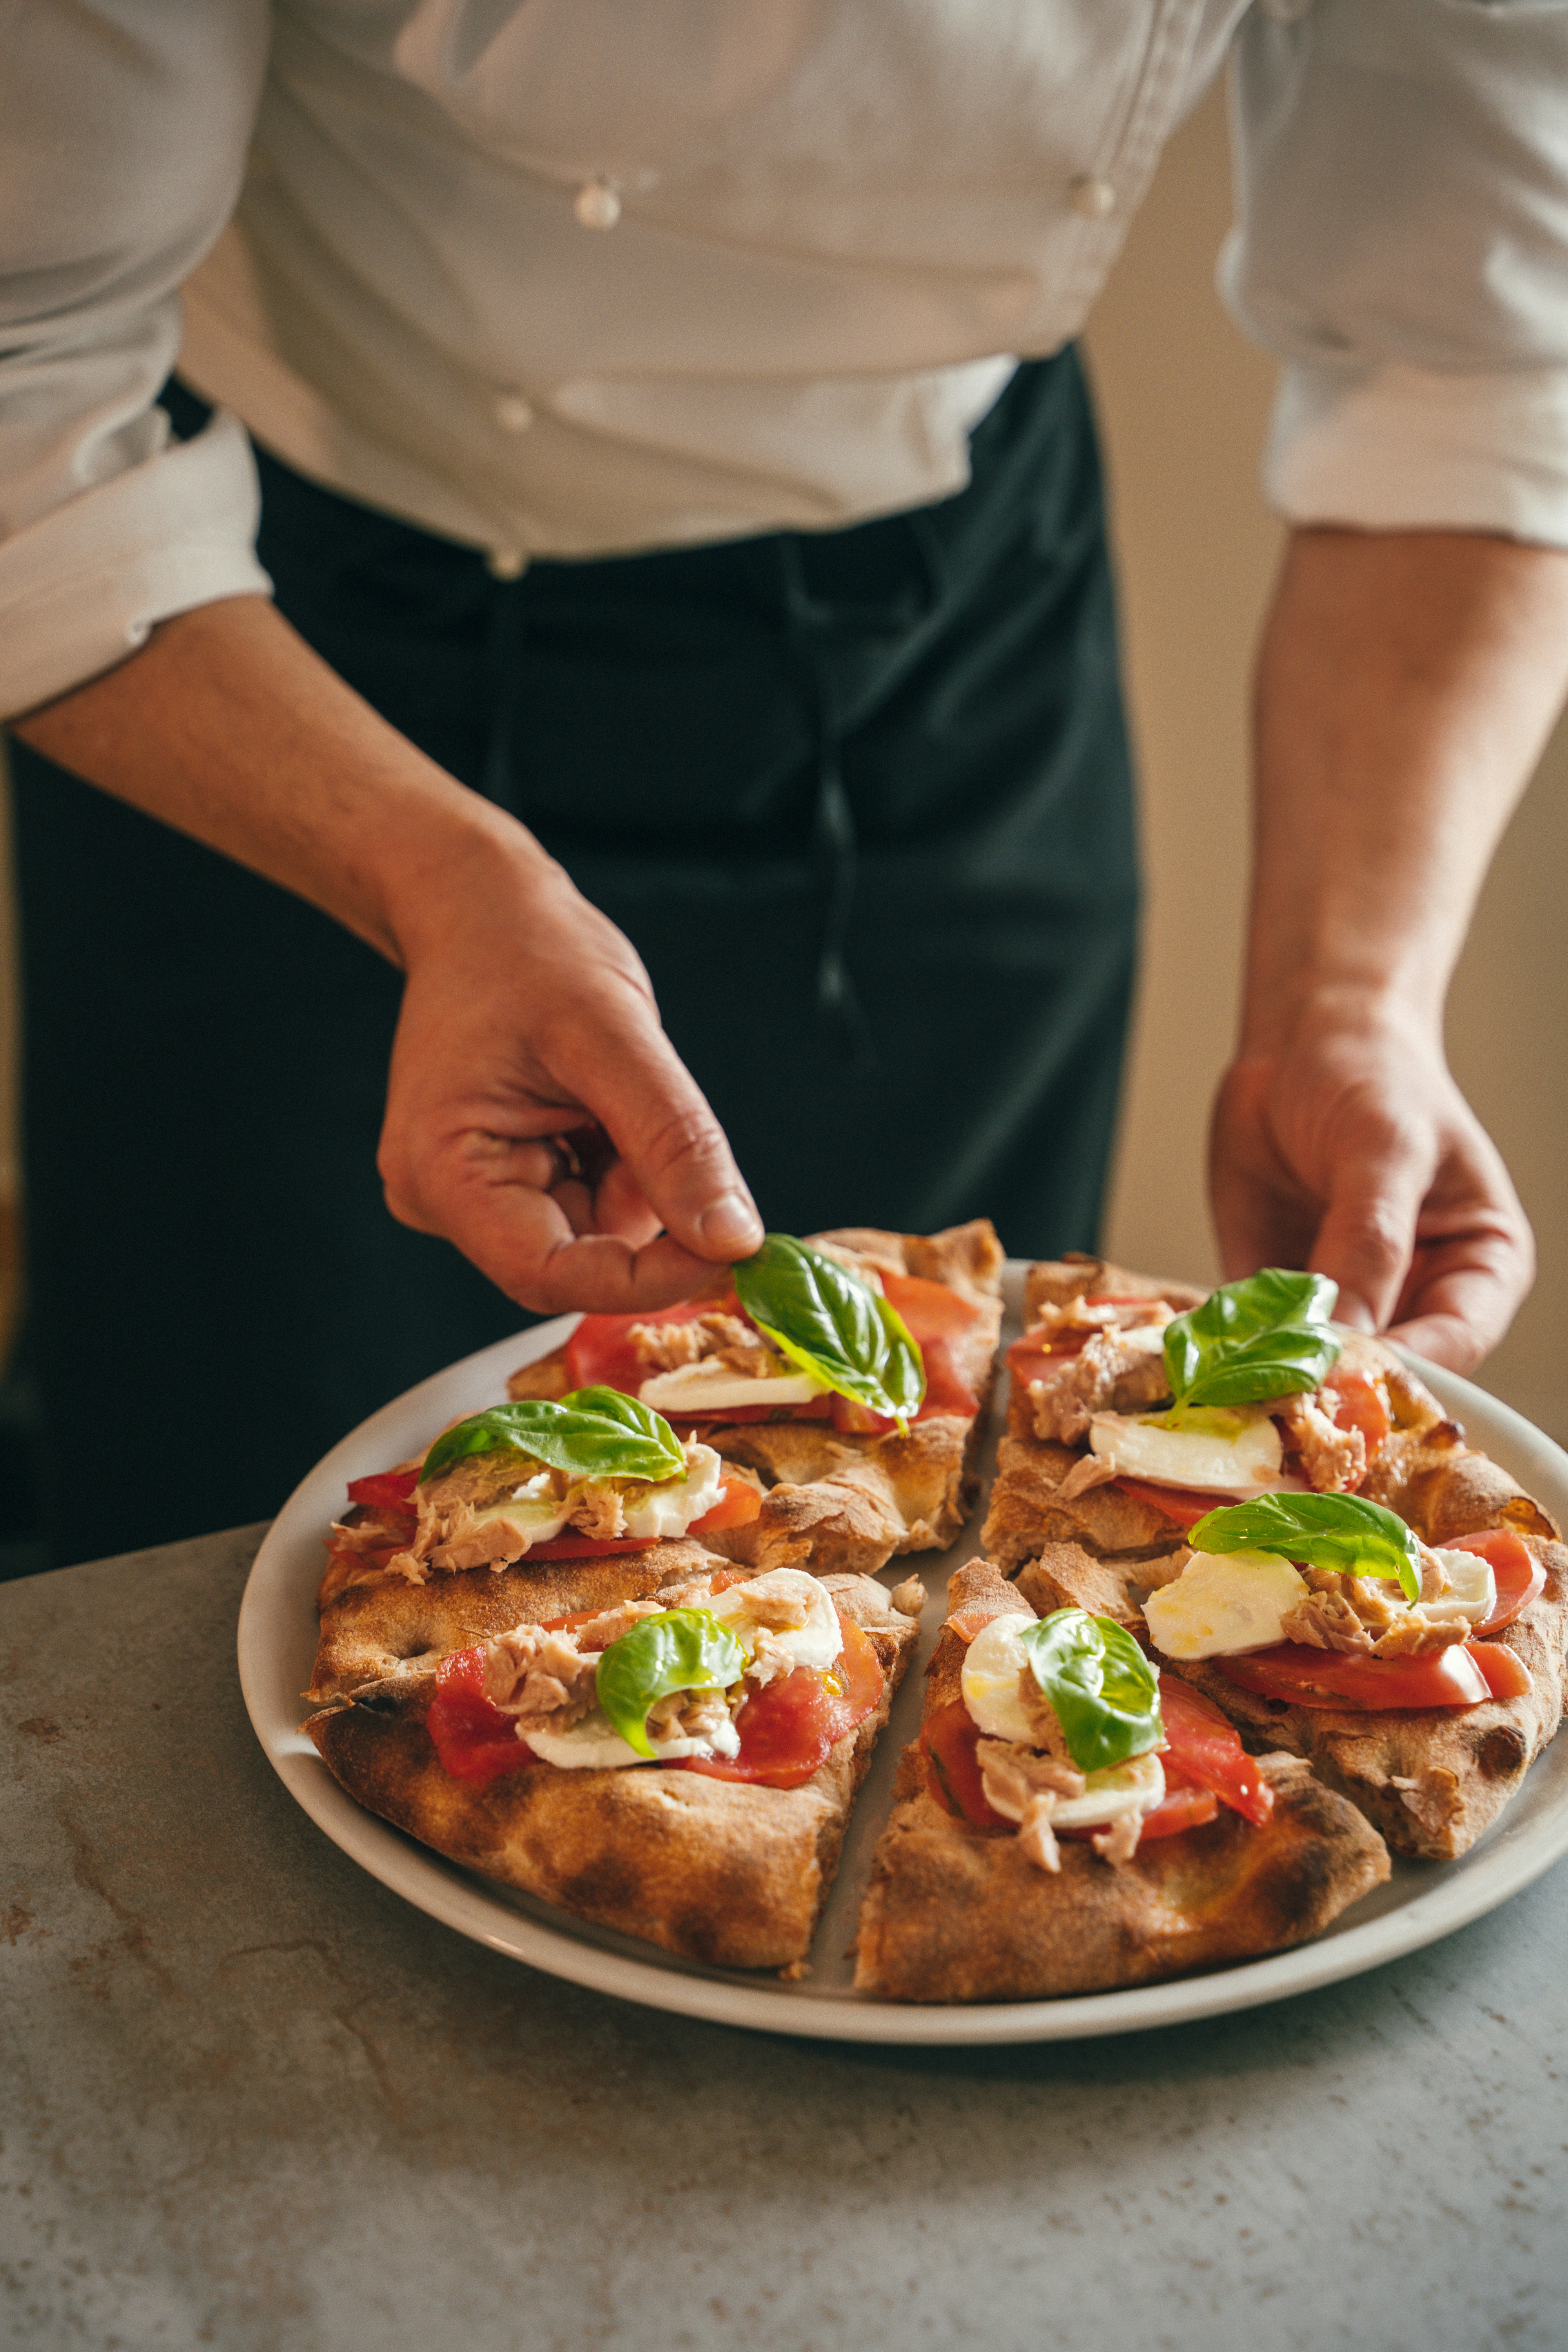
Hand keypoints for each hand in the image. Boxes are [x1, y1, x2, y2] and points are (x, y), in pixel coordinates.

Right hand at [377, 843, 762, 1314]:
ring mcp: (472, 1190)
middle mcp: (443, 1198)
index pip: (551, 1277)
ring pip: (596, 1230)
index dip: (648, 1279)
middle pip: (577, 1259)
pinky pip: (591, 1201)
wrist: (481, 908)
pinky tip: (599, 1100)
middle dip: (643, 1203)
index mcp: (441, 1172)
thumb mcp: (614, 1037)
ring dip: (635, 1175)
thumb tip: (732, 1239)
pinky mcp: (507, 1175)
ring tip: (612, 1086)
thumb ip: (674, 1142)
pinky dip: (621, 1161)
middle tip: (650, 1110)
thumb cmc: (527, 951)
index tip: (730, 1250)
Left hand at [1209, 1009, 1533, 1372]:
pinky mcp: (1278, 1295)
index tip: (1341, 1381)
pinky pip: (1252, 1339)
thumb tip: (1349, 1331)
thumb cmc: (1374, 1076)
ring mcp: (1344, 1302)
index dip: (1399, 1371)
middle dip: (1328, 1386)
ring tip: (1225, 1382)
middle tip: (1272, 1394)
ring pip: (1313, 1365)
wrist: (1304, 1038)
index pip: (1453, 1347)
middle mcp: (1414, 1299)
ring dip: (1267, 1376)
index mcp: (1478, 1269)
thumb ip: (1370, 1240)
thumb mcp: (1384, 1148)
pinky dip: (1225, 1347)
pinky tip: (1195, 1352)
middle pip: (1380, 1372)